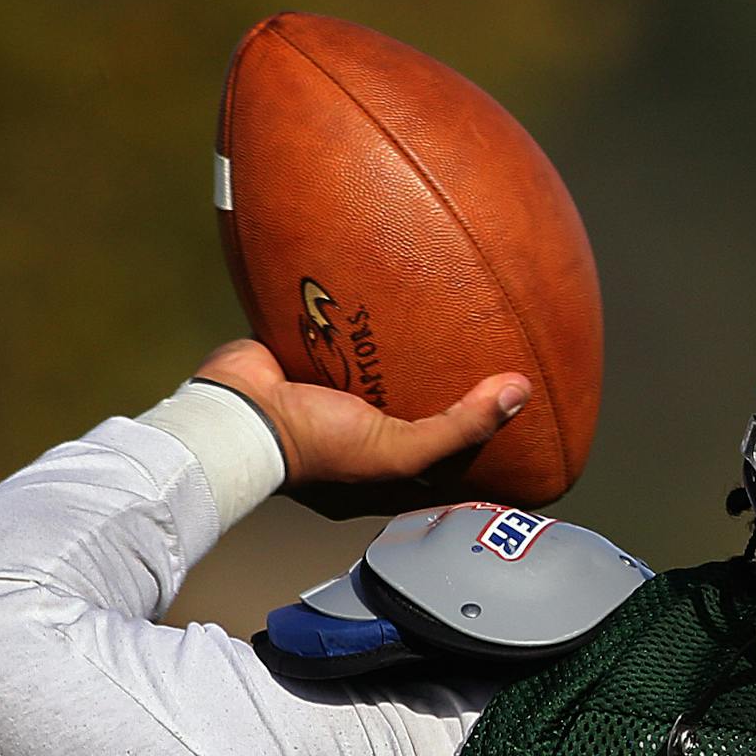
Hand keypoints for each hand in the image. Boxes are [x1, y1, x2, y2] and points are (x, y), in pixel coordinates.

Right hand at [192, 339, 529, 518]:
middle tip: (494, 351)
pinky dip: (367, 311)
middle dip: (449, 384)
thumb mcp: (400, 449)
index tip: (517, 417)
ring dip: (410, 342)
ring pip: (385, 364)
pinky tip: (398, 286)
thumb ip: (459, 426)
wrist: (237, 413)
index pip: (444, 460)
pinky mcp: (311, 355)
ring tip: (453, 310)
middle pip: (419, 406)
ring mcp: (335, 392)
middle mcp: (363, 433)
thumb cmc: (318, 447)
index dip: (480, 445)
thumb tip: (519, 392)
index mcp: (384, 468)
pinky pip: (347, 329)